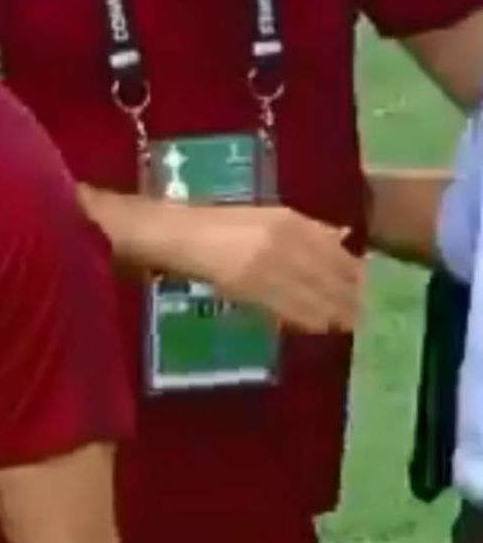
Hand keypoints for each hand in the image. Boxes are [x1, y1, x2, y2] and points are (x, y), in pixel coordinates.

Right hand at [176, 204, 363, 334]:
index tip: (363, 288)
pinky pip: (288, 307)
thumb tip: (342, 238)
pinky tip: (319, 327)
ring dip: (334, 313)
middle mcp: (286, 242)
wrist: (180, 234)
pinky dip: (308, 319)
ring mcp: (269, 265)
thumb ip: (305, 228)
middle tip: (361, 314)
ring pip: (314, 295)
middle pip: (330, 276)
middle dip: (349, 297)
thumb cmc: (220, 222)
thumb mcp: (267, 216)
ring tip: (345, 325)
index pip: (337, 252)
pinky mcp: (251, 287)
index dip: (355, 274)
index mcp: (292, 221)